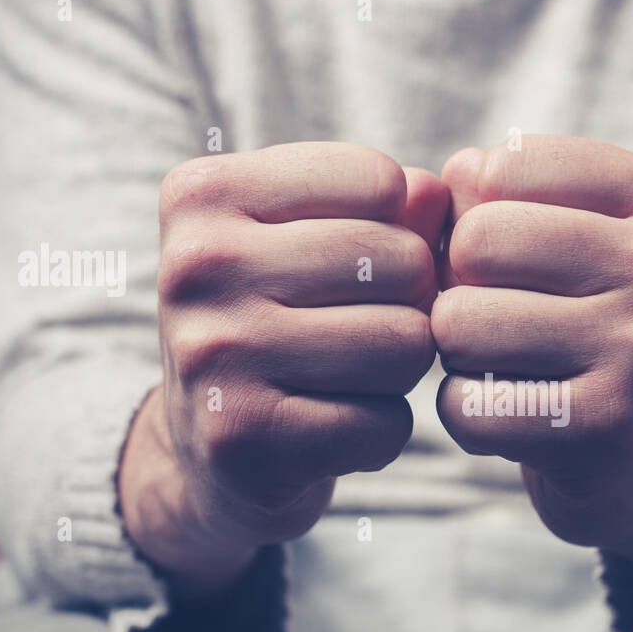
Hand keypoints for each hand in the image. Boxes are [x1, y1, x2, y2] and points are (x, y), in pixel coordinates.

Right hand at [120, 143, 448, 598]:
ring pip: (404, 344)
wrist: (212, 449)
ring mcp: (212, 354)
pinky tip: (335, 430)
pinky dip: (381, 433)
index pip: (379, 181)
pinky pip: (385, 424)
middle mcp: (197, 265)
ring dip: (402, 371)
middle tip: (364, 331)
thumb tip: (436, 195)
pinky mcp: (241, 438)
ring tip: (352, 377)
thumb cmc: (281, 323)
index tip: (359, 267)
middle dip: (412, 305)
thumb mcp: (316, 245)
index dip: (401, 230)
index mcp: (205, 193)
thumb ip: (389, 207)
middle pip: (403, 264)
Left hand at [434, 135, 632, 576]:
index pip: (503, 168)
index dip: (476, 218)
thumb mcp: (577, 238)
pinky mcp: (610, 432)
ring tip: (510, 367)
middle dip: (461, 287)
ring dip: (459, 354)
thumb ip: (498, 193)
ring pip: (460, 322)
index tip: (516, 264)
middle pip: (476, 241)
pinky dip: (465, 415)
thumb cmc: (596, 326)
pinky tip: (513, 420)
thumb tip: (432, 189)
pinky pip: (467, 406)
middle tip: (502, 323)